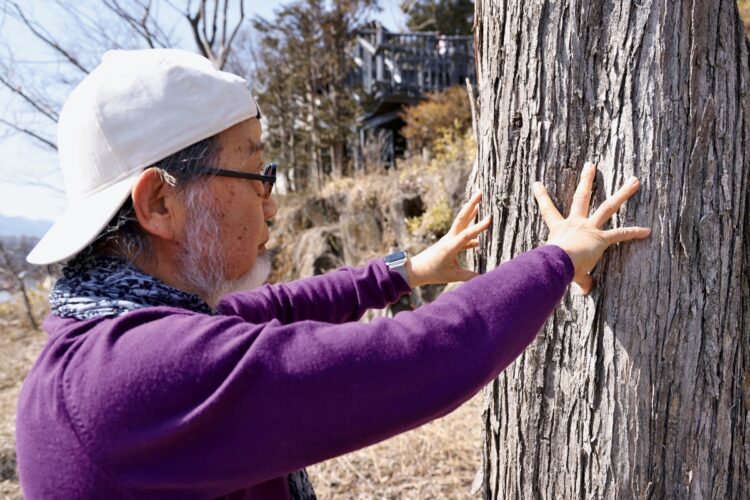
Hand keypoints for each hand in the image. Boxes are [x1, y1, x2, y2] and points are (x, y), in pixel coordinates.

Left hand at [406, 191, 491, 287]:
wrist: (416, 270)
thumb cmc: (432, 273)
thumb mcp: (451, 276)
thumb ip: (469, 276)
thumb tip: (485, 277)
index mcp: (450, 246)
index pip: (467, 234)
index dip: (479, 227)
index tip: (490, 218)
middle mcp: (450, 239)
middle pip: (462, 218)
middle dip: (471, 205)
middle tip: (480, 192)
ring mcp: (449, 239)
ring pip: (462, 223)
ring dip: (471, 212)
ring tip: (480, 202)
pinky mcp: (449, 242)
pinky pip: (463, 234)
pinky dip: (471, 230)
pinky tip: (479, 229)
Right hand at [532, 162, 650, 293]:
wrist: (559, 263)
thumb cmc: (552, 265)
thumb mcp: (559, 268)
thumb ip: (576, 278)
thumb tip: (584, 291)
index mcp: (559, 229)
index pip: (547, 209)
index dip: (542, 196)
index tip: (538, 183)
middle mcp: (575, 224)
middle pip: (581, 197)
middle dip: (587, 180)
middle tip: (591, 164)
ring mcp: (590, 228)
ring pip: (608, 207)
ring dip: (623, 193)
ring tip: (635, 180)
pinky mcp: (601, 238)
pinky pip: (620, 234)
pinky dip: (634, 233)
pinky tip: (648, 231)